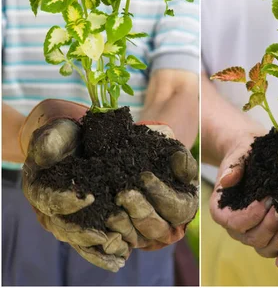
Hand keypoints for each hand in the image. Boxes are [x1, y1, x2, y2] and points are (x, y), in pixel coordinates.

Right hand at [22, 113, 129, 271]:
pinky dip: (105, 253)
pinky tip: (122, 258)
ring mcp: (68, 219)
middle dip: (86, 233)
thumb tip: (47, 151)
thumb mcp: (54, 134)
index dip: (67, 200)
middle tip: (107, 236)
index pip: (51, 200)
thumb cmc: (63, 136)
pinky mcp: (85, 223)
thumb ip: (48, 142)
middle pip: (66, 228)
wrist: (72, 141)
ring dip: (99, 249)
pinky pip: (92, 243)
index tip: (88, 197)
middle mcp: (51, 210)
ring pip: (80, 240)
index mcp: (39, 189)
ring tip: (119, 253)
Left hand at [113, 131, 198, 250]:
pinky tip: (102, 221)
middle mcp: (169, 229)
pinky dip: (110, 235)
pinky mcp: (126, 242)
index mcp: (185, 210)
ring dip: (123, 225)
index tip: (144, 177)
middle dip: (140, 211)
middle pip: (156, 228)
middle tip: (123, 195)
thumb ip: (181, 161)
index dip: (162, 194)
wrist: (141, 168)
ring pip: (136, 238)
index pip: (178, 209)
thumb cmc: (161, 162)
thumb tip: (179, 159)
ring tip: (111, 211)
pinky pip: (118, 243)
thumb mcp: (174, 157)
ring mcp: (146, 239)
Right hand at [209, 130, 277, 252]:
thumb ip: (233, 167)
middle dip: (270, 224)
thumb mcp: (238, 155)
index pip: (234, 222)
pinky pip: (277, 246)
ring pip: (266, 246)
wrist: (254, 155)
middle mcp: (234, 227)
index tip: (266, 199)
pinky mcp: (268, 235)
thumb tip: (227, 180)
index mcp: (221, 211)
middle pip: (252, 238)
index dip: (251, 215)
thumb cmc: (245, 154)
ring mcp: (251, 233)